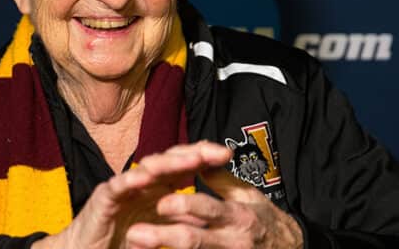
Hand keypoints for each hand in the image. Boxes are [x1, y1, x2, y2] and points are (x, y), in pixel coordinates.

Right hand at [32, 141, 232, 248]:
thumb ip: (181, 220)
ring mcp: (123, 187)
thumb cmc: (121, 240)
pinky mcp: (104, 198)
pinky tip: (146, 174)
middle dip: (192, 152)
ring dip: (168, 161)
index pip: (182, 165)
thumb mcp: (160, 230)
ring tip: (190, 158)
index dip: (203, 157)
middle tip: (215, 150)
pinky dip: (132, 178)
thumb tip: (211, 216)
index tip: (228, 155)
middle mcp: (141, 182)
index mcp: (156, 187)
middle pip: (168, 160)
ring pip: (146, 167)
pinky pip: (119, 185)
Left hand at [125, 166, 303, 248]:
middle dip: (163, 237)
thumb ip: (220, 179)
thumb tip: (195, 159)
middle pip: (194, 240)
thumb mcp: (247, 195)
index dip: (183, 205)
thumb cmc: (264, 219)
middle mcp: (233, 241)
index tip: (160, 202)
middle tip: (134, 233)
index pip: (208, 209)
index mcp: (238, 216)